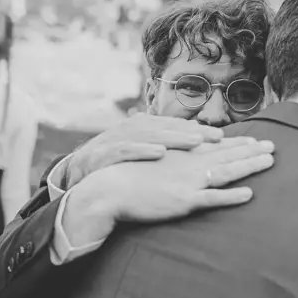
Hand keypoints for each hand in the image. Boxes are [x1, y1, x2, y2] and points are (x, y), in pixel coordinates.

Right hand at [65, 114, 223, 188]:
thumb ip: (160, 142)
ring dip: (175, 138)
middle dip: (194, 132)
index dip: (197, 129)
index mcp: (142, 126)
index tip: (220, 136)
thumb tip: (192, 142)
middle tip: (217, 138)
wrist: (77, 172)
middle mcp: (132, 129)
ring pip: (151, 136)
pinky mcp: (106, 154)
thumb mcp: (138, 147)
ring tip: (196, 142)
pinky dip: (144, 150)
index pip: (174, 125)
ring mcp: (119, 140)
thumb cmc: (114, 162)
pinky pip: (127, 151)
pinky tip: (160, 153)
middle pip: (168, 128)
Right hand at [89, 136, 275, 223]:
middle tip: (273, 146)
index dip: (235, 143)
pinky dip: (231, 197)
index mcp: (179, 152)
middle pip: (225, 154)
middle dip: (250, 149)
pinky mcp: (183, 200)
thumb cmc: (122, 175)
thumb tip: (166, 145)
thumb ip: (159, 150)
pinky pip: (212, 199)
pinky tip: (249, 195)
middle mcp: (187, 162)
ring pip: (225, 171)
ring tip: (270, 162)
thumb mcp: (143, 155)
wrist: (107, 189)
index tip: (253, 141)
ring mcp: (187, 181)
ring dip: (249, 166)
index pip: (213, 145)